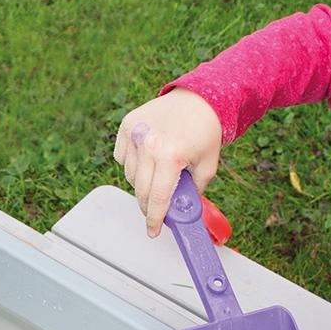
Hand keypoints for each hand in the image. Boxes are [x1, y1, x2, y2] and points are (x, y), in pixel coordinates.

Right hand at [113, 88, 223, 236]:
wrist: (198, 98)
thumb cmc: (206, 131)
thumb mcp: (208, 166)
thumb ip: (193, 191)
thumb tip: (180, 210)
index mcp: (170, 156)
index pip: (158, 198)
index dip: (155, 220)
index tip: (153, 231)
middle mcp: (148, 145)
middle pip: (141, 191)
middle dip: (148, 206)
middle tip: (156, 212)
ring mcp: (134, 134)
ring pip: (130, 176)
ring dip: (142, 183)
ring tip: (158, 175)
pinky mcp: (126, 125)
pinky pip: (122, 157)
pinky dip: (132, 164)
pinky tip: (147, 158)